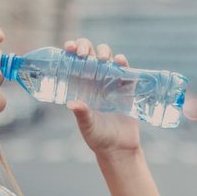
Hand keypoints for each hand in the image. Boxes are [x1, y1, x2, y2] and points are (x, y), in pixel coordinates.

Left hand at [63, 38, 140, 158]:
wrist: (119, 148)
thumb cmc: (99, 138)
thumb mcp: (87, 126)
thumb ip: (82, 114)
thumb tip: (72, 104)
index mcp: (81, 86)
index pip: (74, 62)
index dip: (72, 51)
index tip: (69, 48)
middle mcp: (95, 81)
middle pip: (90, 54)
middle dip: (86, 47)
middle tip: (83, 54)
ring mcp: (112, 83)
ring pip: (108, 58)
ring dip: (104, 52)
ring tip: (102, 59)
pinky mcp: (127, 88)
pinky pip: (126, 70)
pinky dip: (123, 63)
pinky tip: (119, 61)